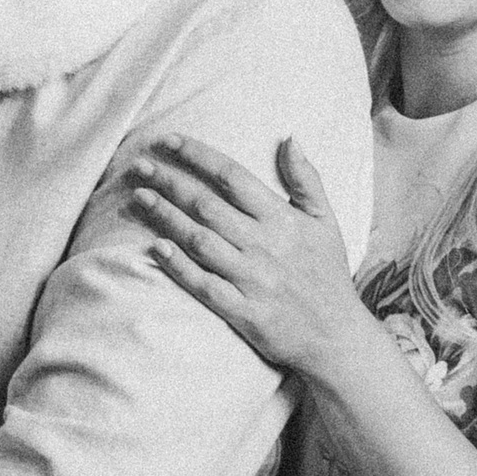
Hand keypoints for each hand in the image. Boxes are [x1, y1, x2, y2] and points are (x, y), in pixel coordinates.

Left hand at [130, 132, 361, 377]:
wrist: (337, 337)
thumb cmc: (328, 275)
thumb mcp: (326, 222)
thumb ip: (307, 179)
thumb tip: (289, 138)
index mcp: (282, 220)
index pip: (233, 177)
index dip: (198, 156)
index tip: (168, 141)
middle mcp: (265, 246)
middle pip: (207, 206)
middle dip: (169, 182)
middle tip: (139, 166)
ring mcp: (252, 280)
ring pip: (200, 241)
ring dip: (166, 217)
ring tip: (139, 197)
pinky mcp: (244, 312)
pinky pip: (205, 286)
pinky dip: (179, 267)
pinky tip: (156, 247)